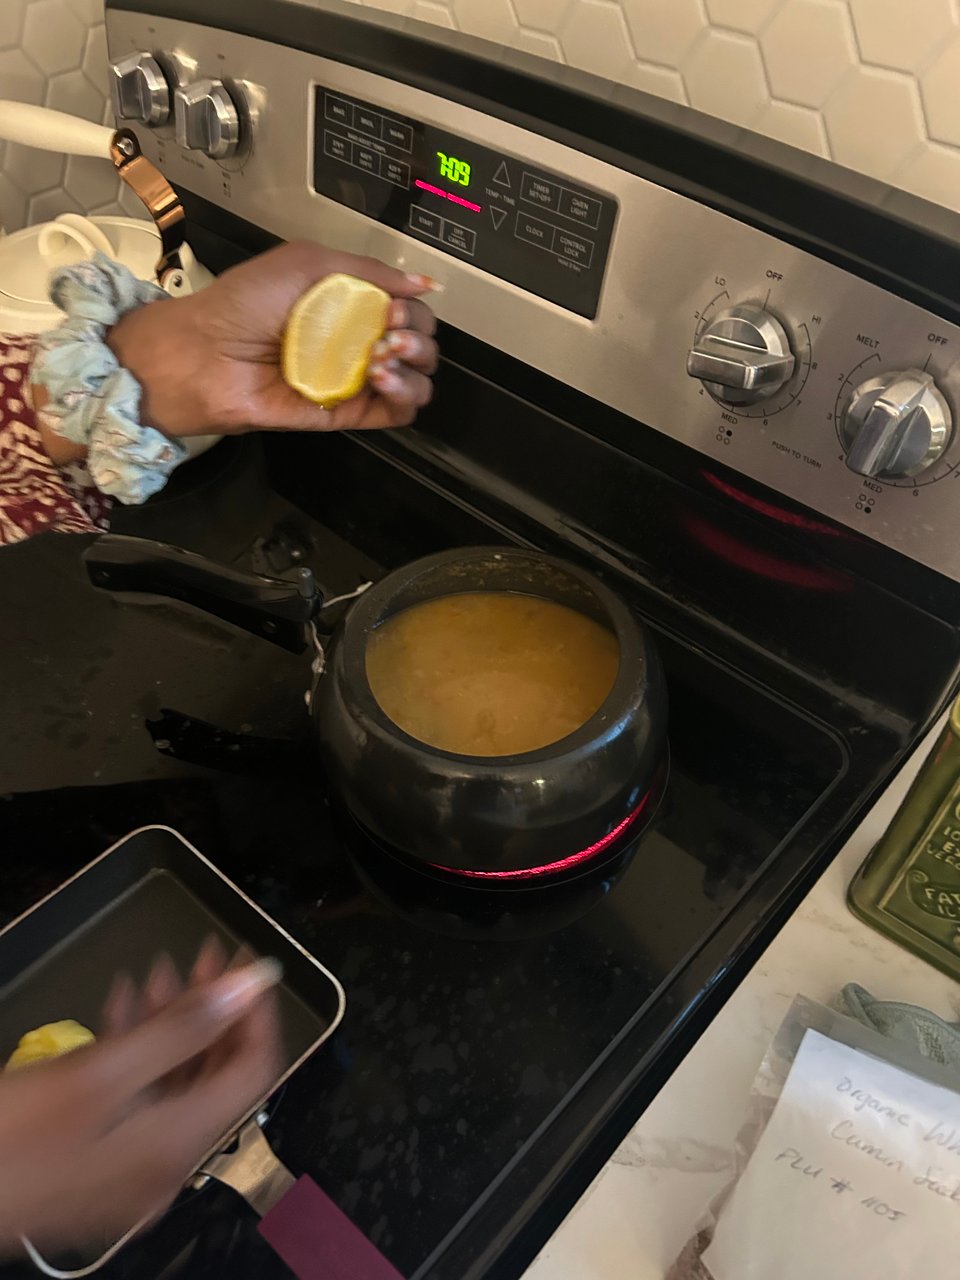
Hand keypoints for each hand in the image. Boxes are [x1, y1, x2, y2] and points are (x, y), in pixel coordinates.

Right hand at [0, 943, 279, 1257]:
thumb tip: (254, 983)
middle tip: (204, 955)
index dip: (254, 1012)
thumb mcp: (99, 1073)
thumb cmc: (8, 1139)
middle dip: (214, 1009)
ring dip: (173, 1024)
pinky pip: (137, 1100)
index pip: (251, 1070)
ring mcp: (129, 1170)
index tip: (245, 964)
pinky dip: (137, 1052)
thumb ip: (184, 1028)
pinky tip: (122, 1006)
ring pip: (173, 1083)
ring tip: (161, 969)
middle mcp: (163, 1165)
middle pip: (214, 1075)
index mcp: (177, 1146)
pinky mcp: (95, 1164)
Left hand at [105, 240, 438, 437]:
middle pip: (421, 344)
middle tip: (389, 331)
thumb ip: (370, 270)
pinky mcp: (348, 414)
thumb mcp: (308, 261)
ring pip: (419, 381)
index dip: (412, 307)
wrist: (207, 353)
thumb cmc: (244, 303)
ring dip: (414, 365)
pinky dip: (404, 395)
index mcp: (351, 305)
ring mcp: (354, 381)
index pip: (408, 309)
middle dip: (417, 335)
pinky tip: (380, 378)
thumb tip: (424, 284)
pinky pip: (398, 413)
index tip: (392, 305)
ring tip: (382, 356)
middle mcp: (357, 343)